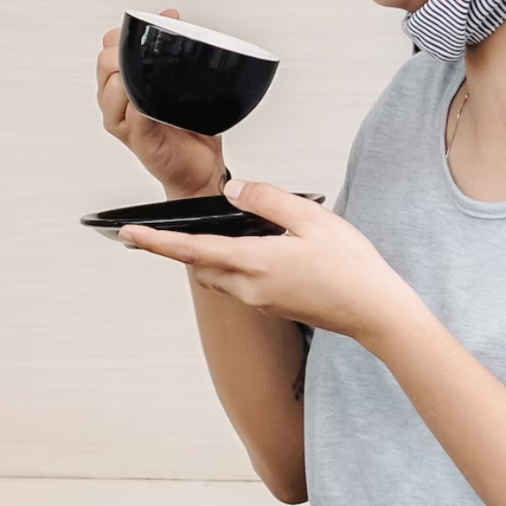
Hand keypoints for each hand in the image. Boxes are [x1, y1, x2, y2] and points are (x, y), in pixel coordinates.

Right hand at [96, 9, 226, 198]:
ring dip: (133, 76)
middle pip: (105, 62)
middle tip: (151, 52)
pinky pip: (133, 115)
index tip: (149, 31)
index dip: (125, 35)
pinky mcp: (136, 139)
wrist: (199, 166)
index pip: (108, 46)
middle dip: (127, 52)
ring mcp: (123, 121)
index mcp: (121, 83)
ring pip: (113, 87)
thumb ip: (169, 50)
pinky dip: (142, 104)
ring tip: (154, 76)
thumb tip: (169, 17)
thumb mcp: (177, 80)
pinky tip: (154, 101)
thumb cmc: (187, 126)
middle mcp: (115, 101)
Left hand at [119, 178, 414, 341]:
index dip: (156, 243)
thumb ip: (268, 200)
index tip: (128, 235)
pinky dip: (233, 263)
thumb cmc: (352, 268)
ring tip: (208, 232)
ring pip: (219, 274)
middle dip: (179, 247)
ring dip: (207, 255)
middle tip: (157, 229)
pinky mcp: (274, 306)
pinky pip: (240, 282)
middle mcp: (250, 288)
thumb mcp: (312, 219)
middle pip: (200, 264)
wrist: (377, 313)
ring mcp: (261, 301)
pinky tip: (253, 246)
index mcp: (254, 264)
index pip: (192, 251)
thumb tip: (233, 192)